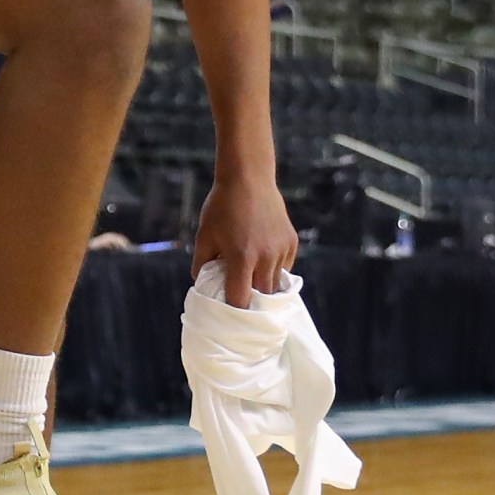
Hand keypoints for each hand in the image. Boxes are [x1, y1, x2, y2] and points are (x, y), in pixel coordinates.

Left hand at [191, 171, 297, 306]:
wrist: (248, 178)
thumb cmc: (221, 207)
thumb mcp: (204, 235)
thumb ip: (202, 264)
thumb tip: (204, 286)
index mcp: (242, 257)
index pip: (241, 299)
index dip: (234, 311)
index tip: (227, 316)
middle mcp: (266, 256)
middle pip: (262, 296)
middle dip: (251, 302)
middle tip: (239, 301)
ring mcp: (281, 250)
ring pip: (275, 283)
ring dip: (263, 286)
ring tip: (249, 280)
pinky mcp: (291, 242)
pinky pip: (285, 268)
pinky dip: (273, 270)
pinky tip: (261, 261)